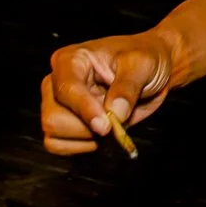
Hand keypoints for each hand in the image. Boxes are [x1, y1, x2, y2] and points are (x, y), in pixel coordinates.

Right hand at [40, 31, 175, 156]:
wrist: (151, 70)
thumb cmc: (143, 59)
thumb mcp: (142, 64)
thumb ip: (127, 87)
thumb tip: (115, 113)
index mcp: (70, 60)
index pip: (66, 89)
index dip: (85, 110)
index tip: (106, 125)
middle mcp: (57, 82)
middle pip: (53, 117)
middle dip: (86, 127)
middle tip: (115, 121)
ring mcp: (58, 104)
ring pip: (54, 134)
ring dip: (86, 138)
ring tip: (110, 123)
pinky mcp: (63, 123)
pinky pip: (58, 146)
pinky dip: (81, 147)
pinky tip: (101, 135)